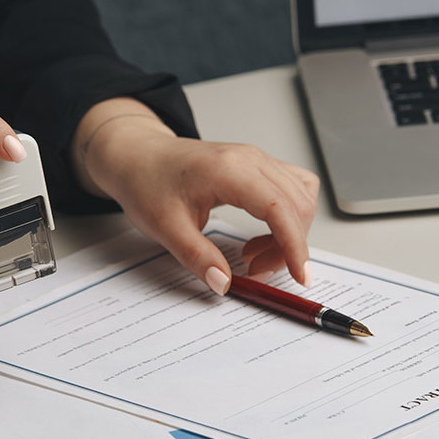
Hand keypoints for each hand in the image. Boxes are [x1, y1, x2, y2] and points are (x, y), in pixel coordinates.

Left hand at [73, 98, 319, 293]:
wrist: (138, 155)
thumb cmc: (148, 181)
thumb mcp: (165, 226)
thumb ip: (197, 257)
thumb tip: (223, 283)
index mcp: (228, 170)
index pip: (280, 208)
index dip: (295, 245)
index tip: (300, 276)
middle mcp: (250, 159)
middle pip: (298, 204)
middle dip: (289, 247)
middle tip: (256, 272)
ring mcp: (256, 159)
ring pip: (300, 197)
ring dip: (289, 233)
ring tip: (255, 255)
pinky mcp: (256, 166)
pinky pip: (291, 190)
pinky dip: (287, 218)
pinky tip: (262, 235)